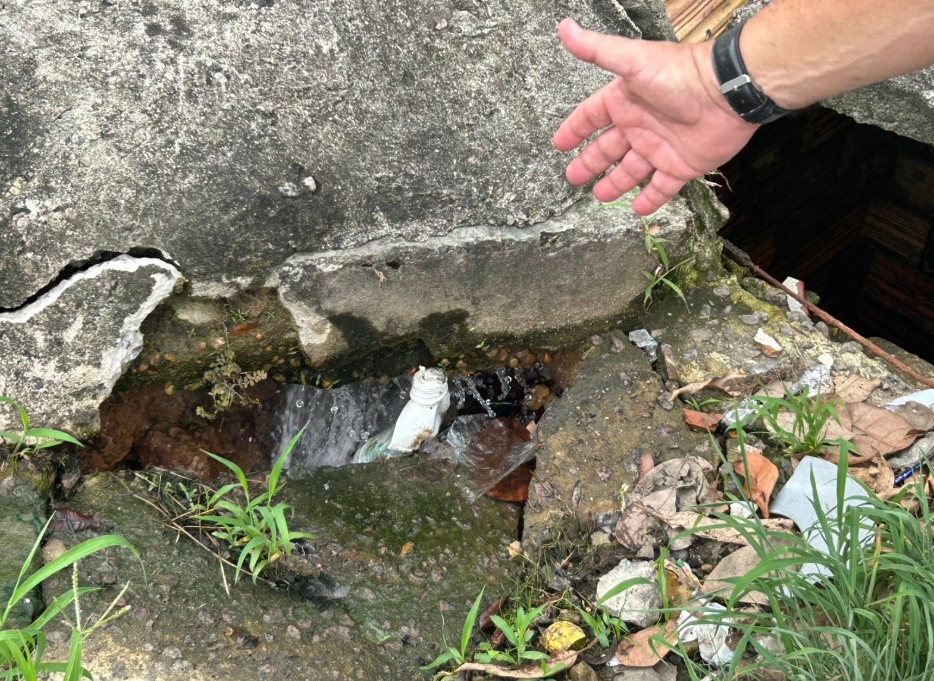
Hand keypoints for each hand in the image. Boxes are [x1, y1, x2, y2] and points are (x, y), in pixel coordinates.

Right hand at [553, 18, 758, 214]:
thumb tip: (565, 27)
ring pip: (631, 171)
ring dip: (615, 183)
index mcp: (625, 101)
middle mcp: (640, 125)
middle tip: (573, 177)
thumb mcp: (633, 61)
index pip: (592, 117)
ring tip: (600, 196)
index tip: (561, 144)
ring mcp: (660, 147)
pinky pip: (662, 187)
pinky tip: (637, 210)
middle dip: (590, 163)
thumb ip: (597, 49)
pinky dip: (650, 200)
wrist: (727, 93)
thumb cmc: (680, 74)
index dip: (576, 129)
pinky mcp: (681, 166)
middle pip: (608, 148)